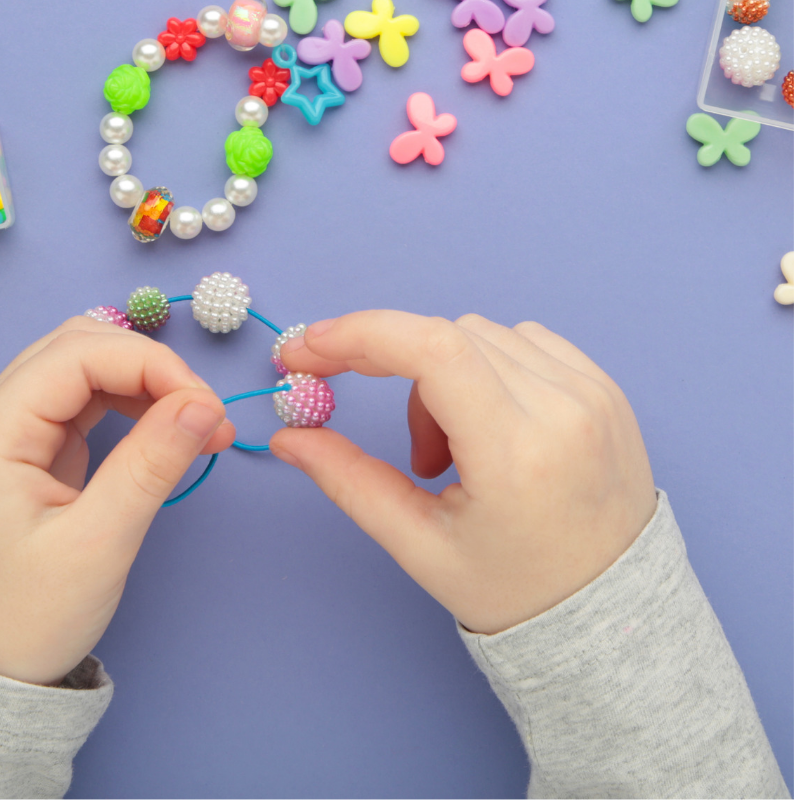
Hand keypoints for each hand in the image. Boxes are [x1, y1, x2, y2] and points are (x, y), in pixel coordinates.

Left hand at [0, 317, 234, 685]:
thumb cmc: (28, 618)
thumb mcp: (96, 545)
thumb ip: (150, 467)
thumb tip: (205, 405)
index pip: (78, 354)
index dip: (150, 364)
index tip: (207, 406)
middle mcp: (0, 417)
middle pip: (81, 344)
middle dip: (152, 366)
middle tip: (206, 413)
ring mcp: (18, 427)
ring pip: (88, 363)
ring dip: (148, 380)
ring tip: (200, 422)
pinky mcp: (39, 443)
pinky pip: (91, 396)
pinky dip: (137, 401)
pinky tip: (171, 427)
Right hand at [270, 312, 655, 634]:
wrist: (613, 613)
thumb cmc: (517, 591)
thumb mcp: (422, 546)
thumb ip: (348, 481)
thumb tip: (287, 436)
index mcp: (518, 453)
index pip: (432, 350)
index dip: (360, 335)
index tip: (309, 350)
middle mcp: (564, 409)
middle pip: (448, 337)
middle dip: (397, 371)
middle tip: (407, 450)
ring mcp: (593, 391)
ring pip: (483, 334)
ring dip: (446, 375)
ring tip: (458, 455)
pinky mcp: (606, 386)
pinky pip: (525, 340)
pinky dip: (487, 367)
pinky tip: (491, 426)